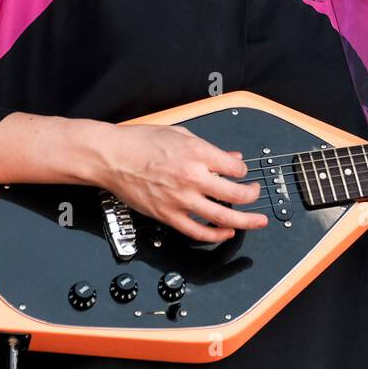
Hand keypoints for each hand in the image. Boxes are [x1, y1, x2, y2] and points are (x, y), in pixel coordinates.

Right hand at [92, 123, 267, 241]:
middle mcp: (192, 177)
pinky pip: (197, 232)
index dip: (243, 171)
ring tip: (256, 222)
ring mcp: (180, 199)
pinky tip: (226, 233)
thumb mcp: (180, 134)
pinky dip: (215, 235)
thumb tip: (231, 157)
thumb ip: (209, 148)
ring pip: (221, 217)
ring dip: (244, 221)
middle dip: (252, 196)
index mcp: (197, 153)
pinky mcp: (168, 215)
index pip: (235, 168)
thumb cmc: (139, 142)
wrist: (111, 157)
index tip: (241, 172)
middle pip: (236, 194)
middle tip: (256, 195)